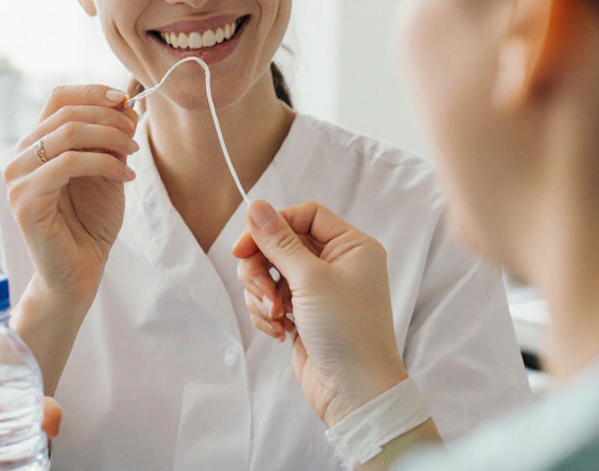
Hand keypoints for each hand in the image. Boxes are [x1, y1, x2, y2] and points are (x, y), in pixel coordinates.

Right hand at [4, 85, 139, 305]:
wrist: (81, 270)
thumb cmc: (92, 222)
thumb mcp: (109, 170)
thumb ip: (112, 139)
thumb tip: (126, 105)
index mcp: (38, 144)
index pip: (59, 98)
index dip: (92, 92)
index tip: (124, 100)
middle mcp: (22, 157)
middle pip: (66, 113)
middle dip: (109, 119)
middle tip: (135, 135)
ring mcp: (18, 178)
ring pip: (67, 134)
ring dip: (110, 138)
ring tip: (133, 156)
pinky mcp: (25, 200)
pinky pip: (67, 163)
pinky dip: (103, 163)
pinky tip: (125, 176)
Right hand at [232, 201, 408, 427]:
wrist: (355, 391)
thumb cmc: (346, 330)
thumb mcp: (311, 279)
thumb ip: (279, 241)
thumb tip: (255, 206)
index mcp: (351, 246)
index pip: (304, 215)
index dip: (272, 226)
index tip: (243, 247)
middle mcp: (336, 263)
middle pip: (281, 244)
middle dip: (263, 269)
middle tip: (262, 293)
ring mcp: (318, 290)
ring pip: (271, 273)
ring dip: (263, 295)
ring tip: (275, 318)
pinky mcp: (303, 313)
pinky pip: (271, 299)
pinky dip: (267, 314)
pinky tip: (280, 332)